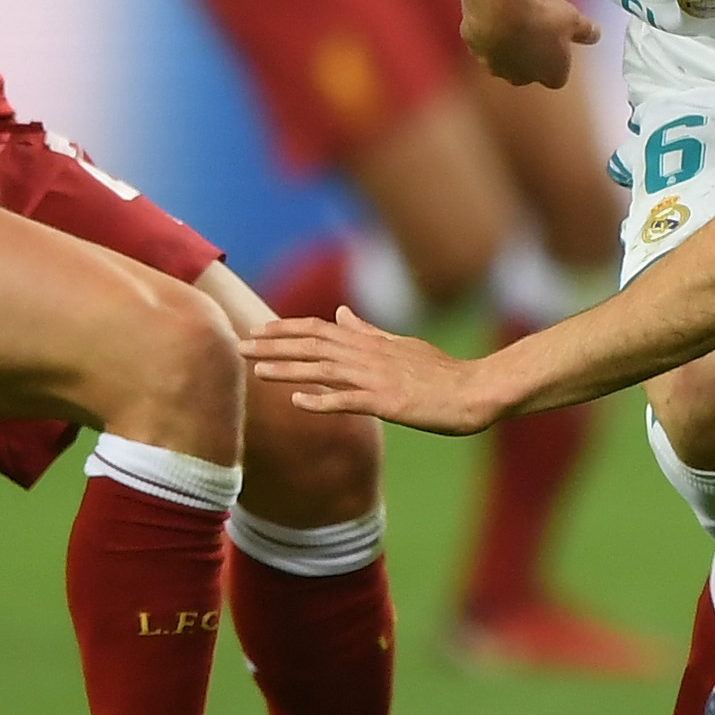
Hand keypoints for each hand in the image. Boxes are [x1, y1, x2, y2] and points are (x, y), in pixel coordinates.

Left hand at [241, 310, 514, 434]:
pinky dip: (321, 400)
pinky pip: (348, 401)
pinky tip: (296, 402)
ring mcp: (376, 378)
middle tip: (239, 344)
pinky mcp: (387, 402)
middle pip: (312, 345)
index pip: (319, 329)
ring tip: (256, 370)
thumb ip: (367, 331)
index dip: (286, 329)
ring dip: (287, 369)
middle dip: (273, 344)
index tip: (258, 330)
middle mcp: (368, 355)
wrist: (474, 391)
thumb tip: (341, 313)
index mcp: (369, 342)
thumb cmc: (440, 372)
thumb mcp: (401, 344)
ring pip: (323, 370)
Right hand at [462, 0, 599, 89]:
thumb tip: (595, 35)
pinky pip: (483, 41)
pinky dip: (488, 30)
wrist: (501, 7)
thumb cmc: (541, 16)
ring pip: (503, 58)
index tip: (558, 42)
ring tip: (513, 17)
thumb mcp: (574, 19)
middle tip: (535, 27)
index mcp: (551, 75)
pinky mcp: (475, 49)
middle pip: (528, 71)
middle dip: (531, 54)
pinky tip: (494, 12)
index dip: (558, 59)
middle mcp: (522, 77)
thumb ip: (586, 31)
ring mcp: (495, 65)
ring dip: (508, 44)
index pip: (558, 76)